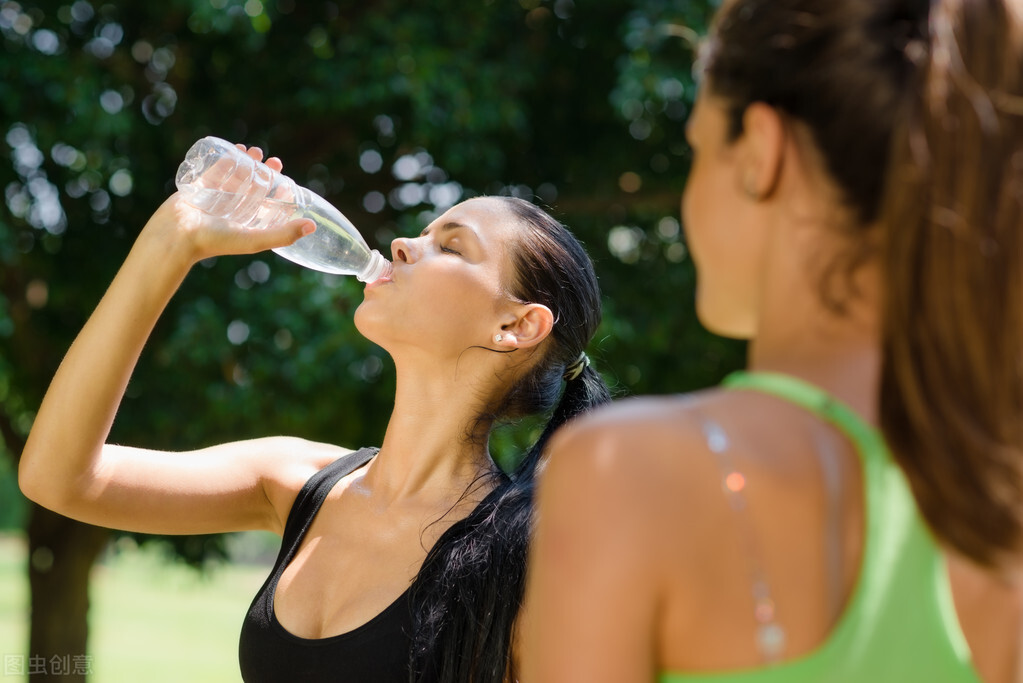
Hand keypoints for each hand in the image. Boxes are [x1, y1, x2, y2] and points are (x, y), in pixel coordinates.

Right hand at [141, 144, 315, 264]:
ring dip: (248, 164)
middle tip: (274, 161)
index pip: (268, 208)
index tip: (289, 183)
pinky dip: (227, 158)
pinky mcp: (200, 186)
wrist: (177, 235)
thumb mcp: (255, 240)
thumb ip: (283, 235)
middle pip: (254, 189)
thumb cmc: (215, 241)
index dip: (280, 195)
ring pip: (237, 177)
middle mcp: (232, 211)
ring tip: (256, 151)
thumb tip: (313, 226)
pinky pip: (216, 169)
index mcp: (246, 224)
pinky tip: (236, 148)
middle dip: (266, 174)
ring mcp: (216, 198)